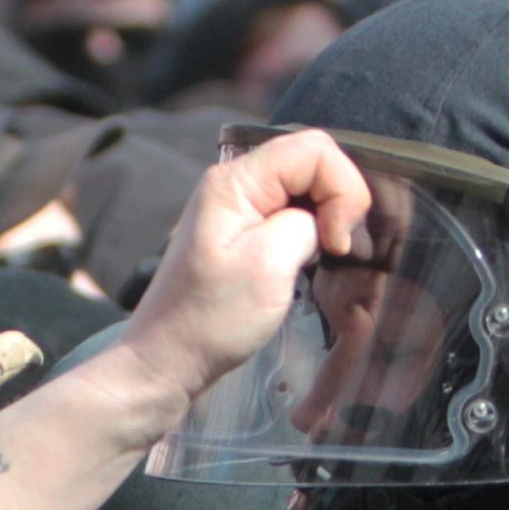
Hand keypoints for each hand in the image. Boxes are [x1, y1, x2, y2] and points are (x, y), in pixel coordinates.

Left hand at [111, 126, 372, 403]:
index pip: (313, 149)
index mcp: (234, 181)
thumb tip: (324, 217)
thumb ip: (306, 222)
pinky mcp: (242, 232)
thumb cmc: (211, 319)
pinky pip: (292, 211)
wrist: (167, 360)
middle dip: (339, 200)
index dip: (341, 188)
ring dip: (328, 216)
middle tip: (336, 250)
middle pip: (311, 162)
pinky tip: (311, 258)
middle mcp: (233, 183)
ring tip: (325, 256)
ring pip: (306, 187)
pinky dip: (313, 230)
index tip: (336, 242)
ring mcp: (237, 207)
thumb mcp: (268, 265)